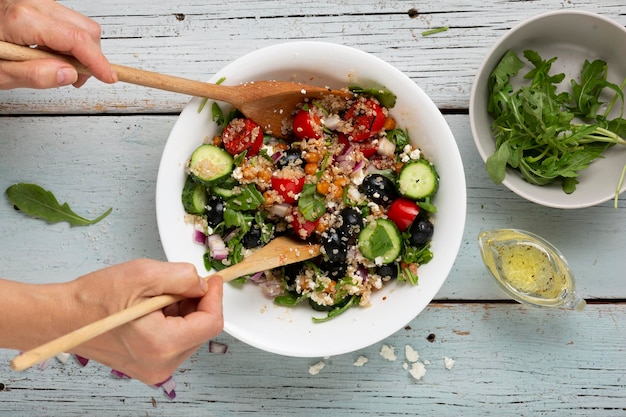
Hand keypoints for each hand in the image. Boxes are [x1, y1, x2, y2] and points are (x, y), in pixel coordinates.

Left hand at [0, 0, 116, 88]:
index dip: (98, 62)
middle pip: (85, 29)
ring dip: (79, 49)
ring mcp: (34, 0)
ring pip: (79, 23)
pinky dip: (67, 40)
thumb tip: (69, 75)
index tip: (109, 78)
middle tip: (75, 80)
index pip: (76, 40)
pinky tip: (49, 52)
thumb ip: (34, 75)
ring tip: (57, 66)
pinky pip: (65, 19)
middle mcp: (31, 2)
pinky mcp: (34, 2)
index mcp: (22, 19)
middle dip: (91, 57)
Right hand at [64, 260, 222, 384]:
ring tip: (155, 296)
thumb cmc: (93, 299)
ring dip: (182, 311)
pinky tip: (150, 308)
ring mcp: (153, 369)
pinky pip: (173, 342)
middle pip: (202, 330)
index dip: (214, 297)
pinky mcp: (146, 366)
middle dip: (196, 303)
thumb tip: (202, 284)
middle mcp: (161, 365)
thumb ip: (182, 277)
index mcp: (163, 344)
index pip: (211, 323)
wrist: (60, 318)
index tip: (211, 279)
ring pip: (189, 335)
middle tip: (177, 283)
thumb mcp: (144, 274)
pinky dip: (171, 322)